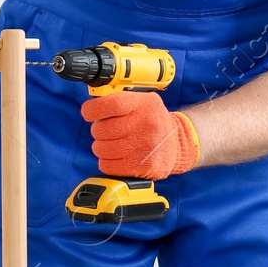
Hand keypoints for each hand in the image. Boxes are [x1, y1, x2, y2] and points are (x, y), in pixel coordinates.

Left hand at [81, 91, 200, 180]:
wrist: (178, 143)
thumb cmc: (152, 121)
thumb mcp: (143, 102)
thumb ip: (118, 100)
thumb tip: (91, 105)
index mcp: (144, 104)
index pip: (111, 104)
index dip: (93, 109)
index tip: (89, 112)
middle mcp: (146, 124)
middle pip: (101, 129)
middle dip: (99, 131)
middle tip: (108, 131)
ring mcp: (145, 147)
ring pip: (101, 149)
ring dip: (102, 147)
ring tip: (114, 144)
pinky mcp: (142, 167)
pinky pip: (107, 165)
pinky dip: (108, 162)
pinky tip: (118, 156)